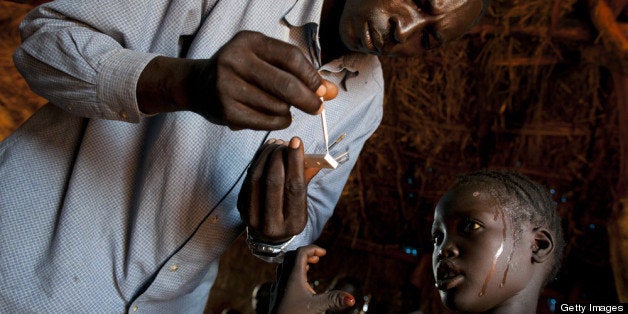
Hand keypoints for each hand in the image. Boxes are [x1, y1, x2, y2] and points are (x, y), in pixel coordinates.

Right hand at [192, 31, 329, 129]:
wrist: (197, 85)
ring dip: (289, 111)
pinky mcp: (226, 111)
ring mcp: (227, 86)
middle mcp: (235, 60)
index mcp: (249, 41)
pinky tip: (276, 117)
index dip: (312, 77)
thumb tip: (330, 92)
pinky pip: (267, 122)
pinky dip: (279, 122)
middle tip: (318, 108)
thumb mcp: (266, 61)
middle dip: (309, 100)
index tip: (323, 90)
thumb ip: (299, 73)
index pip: (292, 58)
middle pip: (287, 85)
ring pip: (278, 106)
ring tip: (283, 107)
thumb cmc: (241, 71)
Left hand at [238, 137, 315, 242]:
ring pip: (257, 178)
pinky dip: (257, 160)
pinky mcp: (241, 207)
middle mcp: (272, 224)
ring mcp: (252, 217)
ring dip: (267, 155)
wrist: (269, 235)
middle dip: (279, 156)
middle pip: (274, 182)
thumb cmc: (290, 213)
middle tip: (285, 143)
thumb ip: (306, 179)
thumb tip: (311, 154)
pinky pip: (248, 178)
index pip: (295, 188)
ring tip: (276, 144)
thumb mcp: (302, 203)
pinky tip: (266, 151)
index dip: (295, 162)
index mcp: (294, 223)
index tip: (297, 142)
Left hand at [274, 245, 354, 313]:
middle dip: (306, 254)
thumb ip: (334, 300)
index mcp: (293, 276)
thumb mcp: (316, 308)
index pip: (301, 252)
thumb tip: (352, 298)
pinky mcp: (276, 294)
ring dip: (297, 262)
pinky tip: (298, 283)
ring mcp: (278, 286)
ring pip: (285, 265)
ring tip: (309, 267)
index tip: (324, 253)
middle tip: (318, 258)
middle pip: (292, 256)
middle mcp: (283, 278)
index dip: (313, 249)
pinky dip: (292, 273)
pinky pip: (282, 276)